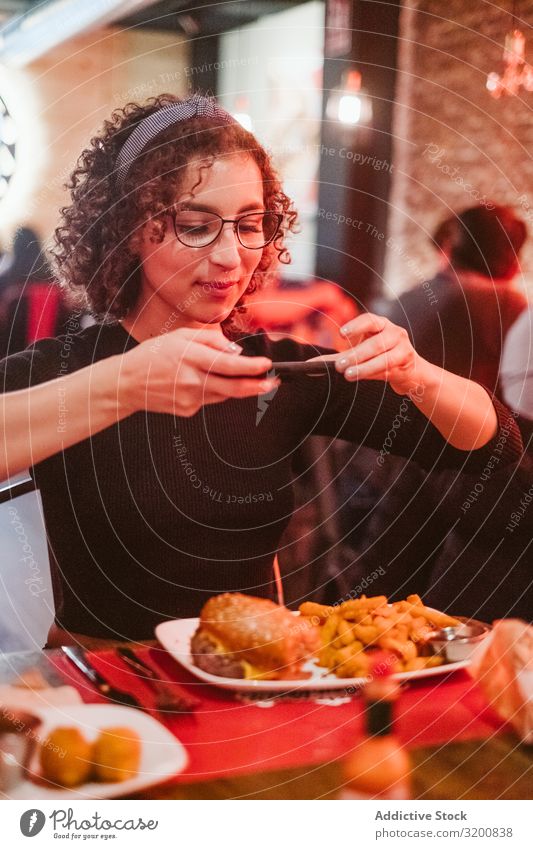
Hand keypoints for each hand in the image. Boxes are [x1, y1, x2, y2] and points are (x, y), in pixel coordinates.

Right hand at [119, 327, 276, 416]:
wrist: (127, 383)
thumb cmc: (154, 355)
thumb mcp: (180, 336)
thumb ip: (211, 341)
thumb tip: (236, 352)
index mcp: (191, 358)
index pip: (228, 365)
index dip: (251, 367)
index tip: (267, 365)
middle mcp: (192, 380)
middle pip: (233, 387)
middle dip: (257, 385)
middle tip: (273, 382)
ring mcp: (189, 398)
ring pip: (224, 394)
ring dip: (236, 386)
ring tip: (244, 379)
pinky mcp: (187, 410)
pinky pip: (209, 399)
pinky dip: (211, 390)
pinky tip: (197, 382)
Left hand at [314, 312, 424, 395]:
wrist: (410, 372)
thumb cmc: (380, 360)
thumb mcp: (358, 357)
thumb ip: (336, 359)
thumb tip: (309, 366)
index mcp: (380, 325)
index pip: (369, 320)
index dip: (355, 326)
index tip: (341, 335)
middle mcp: (393, 331)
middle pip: (374, 342)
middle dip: (355, 355)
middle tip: (338, 366)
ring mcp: (403, 345)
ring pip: (383, 356)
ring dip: (364, 366)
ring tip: (348, 374)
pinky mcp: (408, 359)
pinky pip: (390, 366)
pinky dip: (375, 372)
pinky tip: (363, 376)